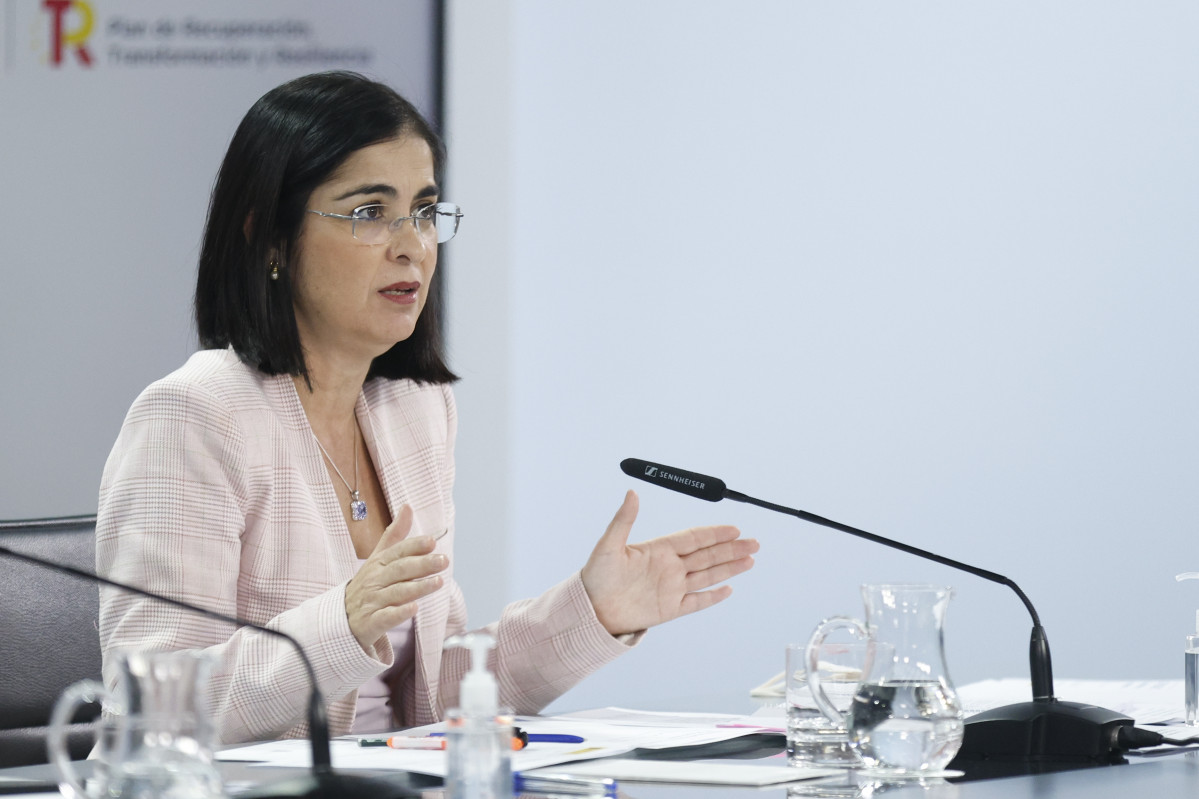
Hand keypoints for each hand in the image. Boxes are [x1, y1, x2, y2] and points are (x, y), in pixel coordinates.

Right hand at [345, 505, 448, 652]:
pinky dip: (399, 613)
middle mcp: (375, 580)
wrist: (340, 617)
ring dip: (418, 587)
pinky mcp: (371, 622)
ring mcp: (372, 601)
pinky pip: (385, 617)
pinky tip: (414, 609)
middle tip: (443, 561)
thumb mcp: (378, 557)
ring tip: (439, 582)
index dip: (414, 546)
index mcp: (378, 563)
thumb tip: (407, 506)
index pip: (397, 552)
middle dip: (421, 565)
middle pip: (399, 570)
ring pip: (396, 592)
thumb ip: (395, 534)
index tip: (432, 542)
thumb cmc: (367, 584)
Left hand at [580, 490, 758, 635]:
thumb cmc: (595, 576)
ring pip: (707, 576)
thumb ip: (623, 520)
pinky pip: (696, 602)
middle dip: (731, 549)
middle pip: (707, 555)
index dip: (714, 533)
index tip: (734, 528)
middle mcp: (669, 567)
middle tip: (754, 543)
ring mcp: (671, 588)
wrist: (590, 610)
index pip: (693, 538)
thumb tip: (631, 492)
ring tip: (750, 561)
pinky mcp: (669, 609)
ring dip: (729, 568)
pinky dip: (713, 596)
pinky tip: (729, 589)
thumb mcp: (608, 545)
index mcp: (658, 550)